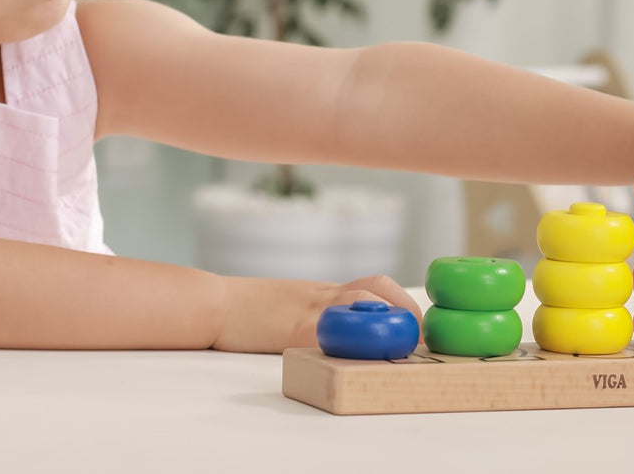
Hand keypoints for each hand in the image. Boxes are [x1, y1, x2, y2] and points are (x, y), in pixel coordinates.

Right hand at [211, 274, 420, 352]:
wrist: (214, 304)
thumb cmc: (247, 311)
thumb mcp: (291, 305)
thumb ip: (319, 313)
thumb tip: (349, 333)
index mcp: (323, 291)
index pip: (373, 284)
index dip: (400, 300)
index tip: (416, 323)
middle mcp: (322, 294)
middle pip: (377, 286)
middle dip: (405, 308)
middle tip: (419, 334)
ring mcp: (311, 307)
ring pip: (363, 299)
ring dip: (390, 318)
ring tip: (404, 341)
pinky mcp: (297, 326)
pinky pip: (335, 326)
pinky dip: (356, 335)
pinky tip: (368, 348)